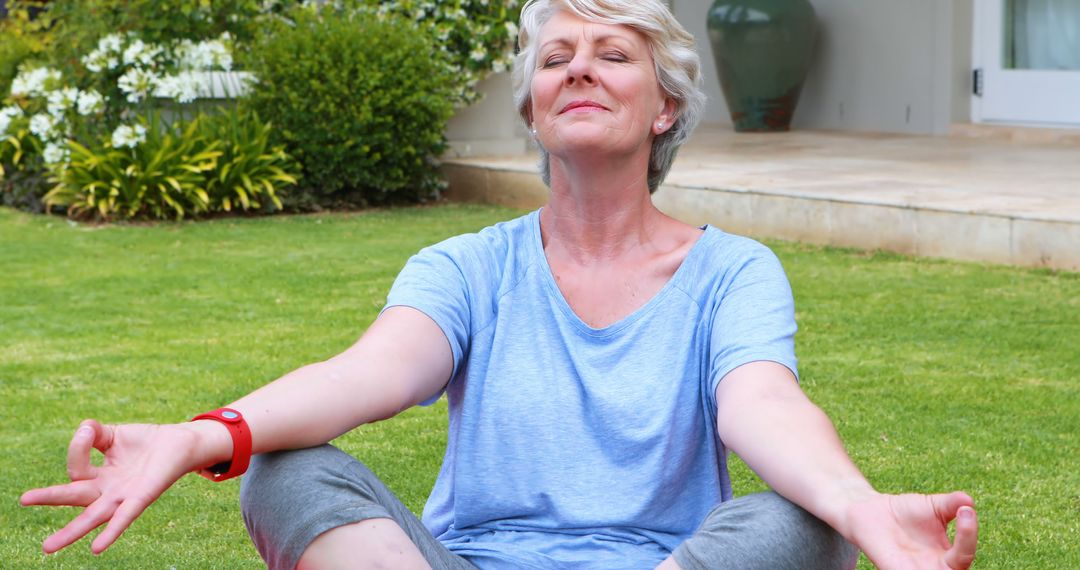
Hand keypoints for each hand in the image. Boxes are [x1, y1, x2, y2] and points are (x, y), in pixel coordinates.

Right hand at [20, 420, 212, 553]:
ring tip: (48, 548)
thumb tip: (83, 428)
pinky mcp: (143, 497)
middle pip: (75, 496)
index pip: (76, 467)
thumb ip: (94, 433)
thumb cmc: (145, 443)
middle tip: (23, 499)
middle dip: (50, 498)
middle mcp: (108, 490)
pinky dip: (111, 531)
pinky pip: (125, 517)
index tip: (86, 431)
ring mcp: (124, 496)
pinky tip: (97, 548)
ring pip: (94, 515)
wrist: (181, 443)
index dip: (78, 447)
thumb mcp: (115, 434)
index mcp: (98, 476)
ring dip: (72, 531)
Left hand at [846, 491, 977, 569]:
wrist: (871, 510)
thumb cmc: (905, 511)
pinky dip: (909, 568)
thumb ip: (952, 504)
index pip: (966, 553)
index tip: (966, 510)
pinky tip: (909, 555)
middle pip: (957, 568)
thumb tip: (969, 500)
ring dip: (937, 564)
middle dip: (964, 545)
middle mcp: (934, 568)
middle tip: (963, 515)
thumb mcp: (934, 505)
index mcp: (948, 557)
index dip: (969, 534)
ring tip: (932, 538)